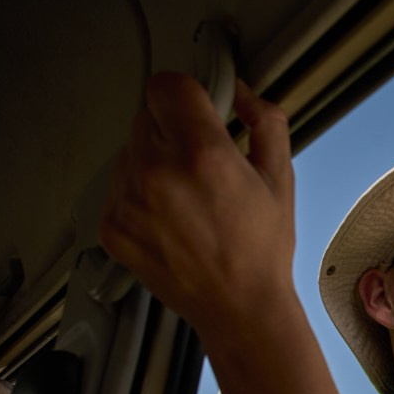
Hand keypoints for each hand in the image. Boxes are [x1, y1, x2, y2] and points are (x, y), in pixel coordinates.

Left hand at [98, 73, 295, 337]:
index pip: (167, 86)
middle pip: (147, 117)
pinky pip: (118, 188)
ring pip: (131, 152)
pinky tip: (171, 219)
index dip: (187, 95)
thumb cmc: (260, 251)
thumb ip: (265, 122)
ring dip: (153, 163)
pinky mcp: (112, 226)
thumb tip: (242, 96)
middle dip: (173, 132)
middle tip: (201, 166)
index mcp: (203, 154)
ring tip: (187, 199)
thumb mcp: (280, 178)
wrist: (238, 308)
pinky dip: (139, 196)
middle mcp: (159, 173)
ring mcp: (129, 201)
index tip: (197, 110)